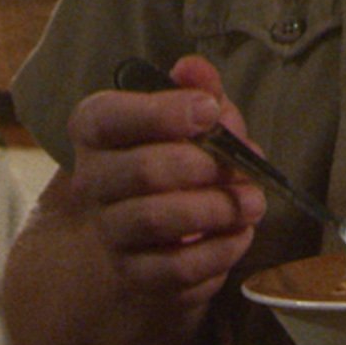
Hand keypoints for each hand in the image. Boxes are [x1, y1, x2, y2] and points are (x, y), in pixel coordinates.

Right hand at [36, 54, 266, 322]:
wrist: (150, 235)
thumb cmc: (174, 160)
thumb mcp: (189, 119)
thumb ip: (196, 90)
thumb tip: (195, 69)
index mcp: (96, 131)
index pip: (108, 117)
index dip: (160, 112)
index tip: (209, 112)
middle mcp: (93, 181)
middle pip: (142, 170)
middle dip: (203, 167)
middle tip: (243, 168)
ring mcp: (110, 231)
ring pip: (156, 220)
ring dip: (216, 209)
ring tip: (252, 202)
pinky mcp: (135, 275)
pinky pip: (175, 267)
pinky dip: (218, 251)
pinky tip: (240, 234)